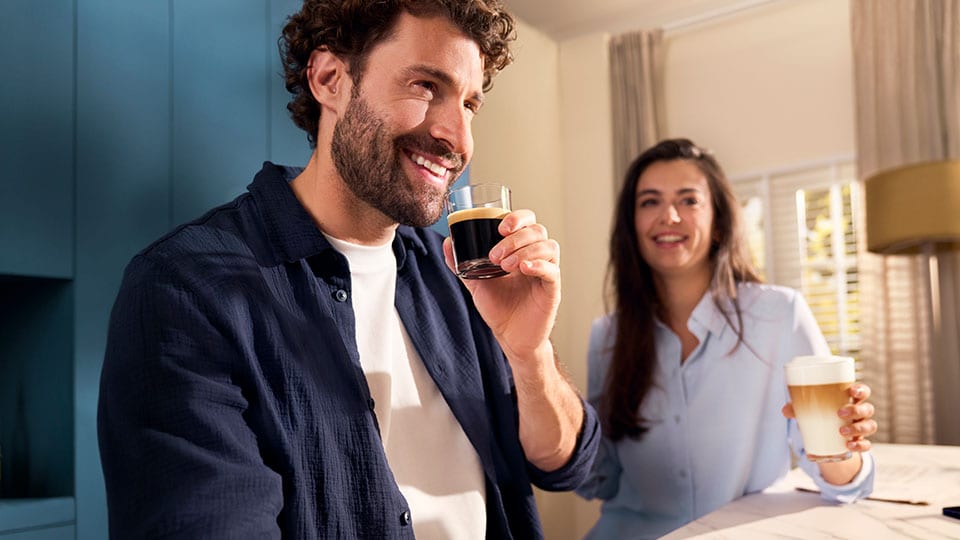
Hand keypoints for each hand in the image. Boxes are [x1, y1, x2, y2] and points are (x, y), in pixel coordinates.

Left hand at [442, 209, 559, 363]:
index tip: (499, 227)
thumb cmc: (499, 308)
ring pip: (548, 246)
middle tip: (495, 254)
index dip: (517, 217)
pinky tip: (524, 268)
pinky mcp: (552, 289)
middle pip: (537, 230)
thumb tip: (447, 243)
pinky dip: (539, 265)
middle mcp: (537, 257)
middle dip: (515, 238)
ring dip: (524, 250)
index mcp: (521, 250)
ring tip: (504, 266)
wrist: (510, 337)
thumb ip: (462, 264)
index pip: (528, 221)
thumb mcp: (476, 283)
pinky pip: (552, 270)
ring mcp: (546, 272)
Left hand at [781, 383, 877, 452]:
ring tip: (841, 431)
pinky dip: (860, 446)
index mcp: (850, 399)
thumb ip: (798, 407)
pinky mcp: (860, 442)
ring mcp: (862, 427)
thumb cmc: (821, 413)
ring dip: (858, 428)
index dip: (861, 390)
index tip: (852, 391)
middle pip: (868, 409)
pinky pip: (867, 445)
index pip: (863, 391)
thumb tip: (784, 410)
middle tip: (840, 413)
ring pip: (870, 426)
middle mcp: (860, 412)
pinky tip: (849, 446)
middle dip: (856, 410)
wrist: (828, 435)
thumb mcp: (810, 409)